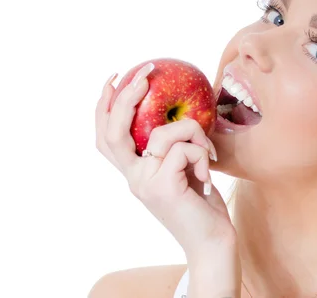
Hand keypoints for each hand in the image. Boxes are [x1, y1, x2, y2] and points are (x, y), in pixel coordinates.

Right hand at [95, 63, 236, 256]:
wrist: (212, 242)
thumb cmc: (203, 204)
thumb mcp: (185, 168)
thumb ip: (174, 147)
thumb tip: (179, 110)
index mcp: (135, 173)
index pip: (106, 138)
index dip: (104, 107)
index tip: (116, 78)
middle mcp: (133, 178)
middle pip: (114, 131)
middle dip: (127, 96)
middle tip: (145, 73)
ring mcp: (144, 183)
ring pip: (165, 133)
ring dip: (194, 133)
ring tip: (207, 154)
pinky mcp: (162, 187)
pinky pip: (184, 148)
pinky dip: (202, 154)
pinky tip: (208, 176)